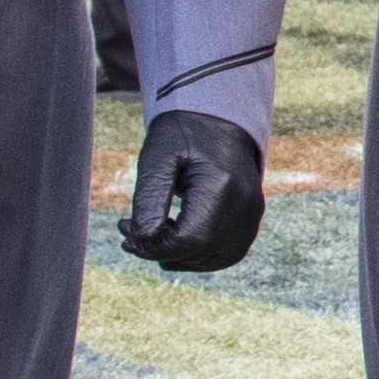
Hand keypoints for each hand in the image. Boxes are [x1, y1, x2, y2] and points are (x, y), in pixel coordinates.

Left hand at [118, 110, 263, 274]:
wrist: (217, 118)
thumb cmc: (181, 135)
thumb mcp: (156, 160)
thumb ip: (149, 202)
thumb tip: (143, 241)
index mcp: (222, 187)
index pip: (187, 240)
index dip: (152, 245)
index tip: (125, 228)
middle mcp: (245, 206)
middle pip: (198, 252)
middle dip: (158, 250)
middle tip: (128, 230)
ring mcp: (253, 216)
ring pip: (211, 260)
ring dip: (176, 255)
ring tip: (149, 234)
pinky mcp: (252, 221)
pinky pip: (225, 254)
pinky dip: (196, 255)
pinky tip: (173, 239)